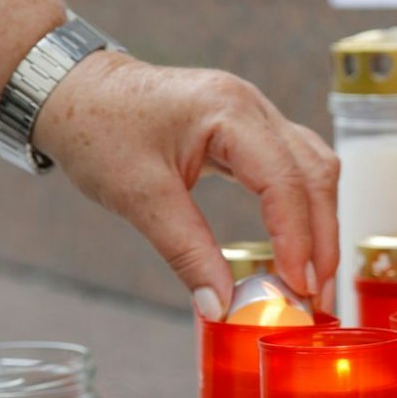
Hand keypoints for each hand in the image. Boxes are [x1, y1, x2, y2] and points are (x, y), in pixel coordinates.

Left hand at [30, 52, 338, 318]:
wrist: (74, 91)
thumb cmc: (98, 132)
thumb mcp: (138, 196)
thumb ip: (186, 251)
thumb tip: (221, 305)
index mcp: (229, 112)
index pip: (284, 181)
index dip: (297, 239)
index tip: (298, 288)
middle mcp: (253, 106)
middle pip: (315, 175)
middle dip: (321, 239)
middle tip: (317, 296)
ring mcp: (256, 113)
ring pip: (314, 168)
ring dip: (321, 222)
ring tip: (314, 276)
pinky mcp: (249, 128)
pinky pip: (295, 165)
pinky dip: (304, 205)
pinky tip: (299, 240)